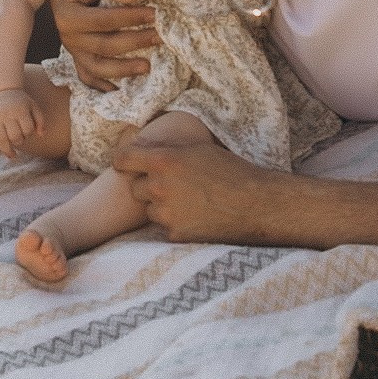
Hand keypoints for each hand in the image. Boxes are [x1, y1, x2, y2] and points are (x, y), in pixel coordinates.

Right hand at [0, 86, 41, 158]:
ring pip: (0, 139)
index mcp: (20, 110)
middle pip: (14, 136)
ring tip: (11, 155)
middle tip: (19, 141)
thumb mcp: (33, 106)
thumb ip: (40, 120)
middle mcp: (7, 114)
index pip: (27, 130)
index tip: (27, 132)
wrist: (2, 88)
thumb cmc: (20, 100)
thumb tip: (42, 135)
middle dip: (19, 142)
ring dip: (6, 151)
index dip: (29, 134)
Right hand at [51, 0, 157, 90]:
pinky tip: (121, 90)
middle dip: (134, 42)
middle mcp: (68, 38)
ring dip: (123, 69)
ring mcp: (73, 52)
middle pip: (104, 46)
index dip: (130, 18)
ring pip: (97, 68)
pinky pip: (89, 78)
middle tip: (159, 37)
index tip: (154, 14)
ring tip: (147, 66)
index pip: (104, 20)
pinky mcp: (78, 59)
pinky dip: (103, 86)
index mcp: (68, 16)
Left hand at [112, 134, 278, 243]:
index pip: (122, 159)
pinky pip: (165, 227)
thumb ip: (167, 148)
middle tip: (171, 185)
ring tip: (189, 201)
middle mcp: (159, 188)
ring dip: (161, 206)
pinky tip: (196, 216)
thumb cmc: (231, 170)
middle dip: (148, 186)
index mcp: (164, 162)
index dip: (122, 161)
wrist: (256, 204)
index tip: (125, 164)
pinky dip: (176, 223)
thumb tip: (140, 144)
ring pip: (150, 210)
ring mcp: (166, 214)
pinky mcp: (175, 234)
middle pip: (135, 188)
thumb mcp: (198, 148)